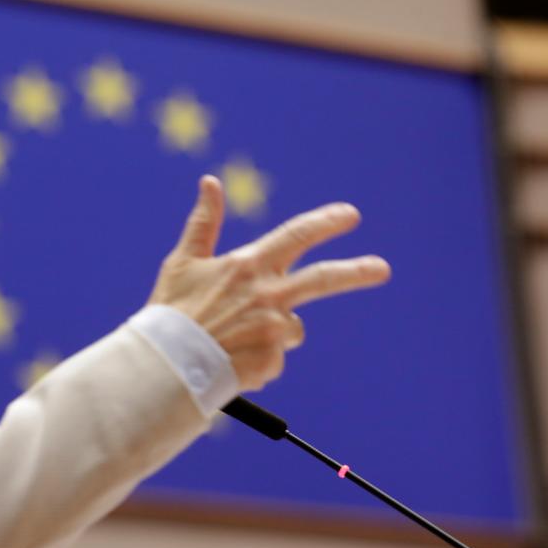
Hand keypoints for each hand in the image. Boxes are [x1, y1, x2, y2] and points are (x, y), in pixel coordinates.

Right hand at [147, 175, 390, 391]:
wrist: (165, 366)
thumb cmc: (170, 312)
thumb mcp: (183, 262)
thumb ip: (204, 222)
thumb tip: (210, 181)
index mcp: (248, 266)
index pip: (296, 235)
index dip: (325, 223)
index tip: (349, 215)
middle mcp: (268, 295)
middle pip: (324, 278)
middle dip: (357, 271)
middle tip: (382, 269)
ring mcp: (273, 329)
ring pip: (292, 328)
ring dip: (274, 333)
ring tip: (235, 341)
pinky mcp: (272, 361)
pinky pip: (275, 359)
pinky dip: (258, 362)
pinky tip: (232, 363)